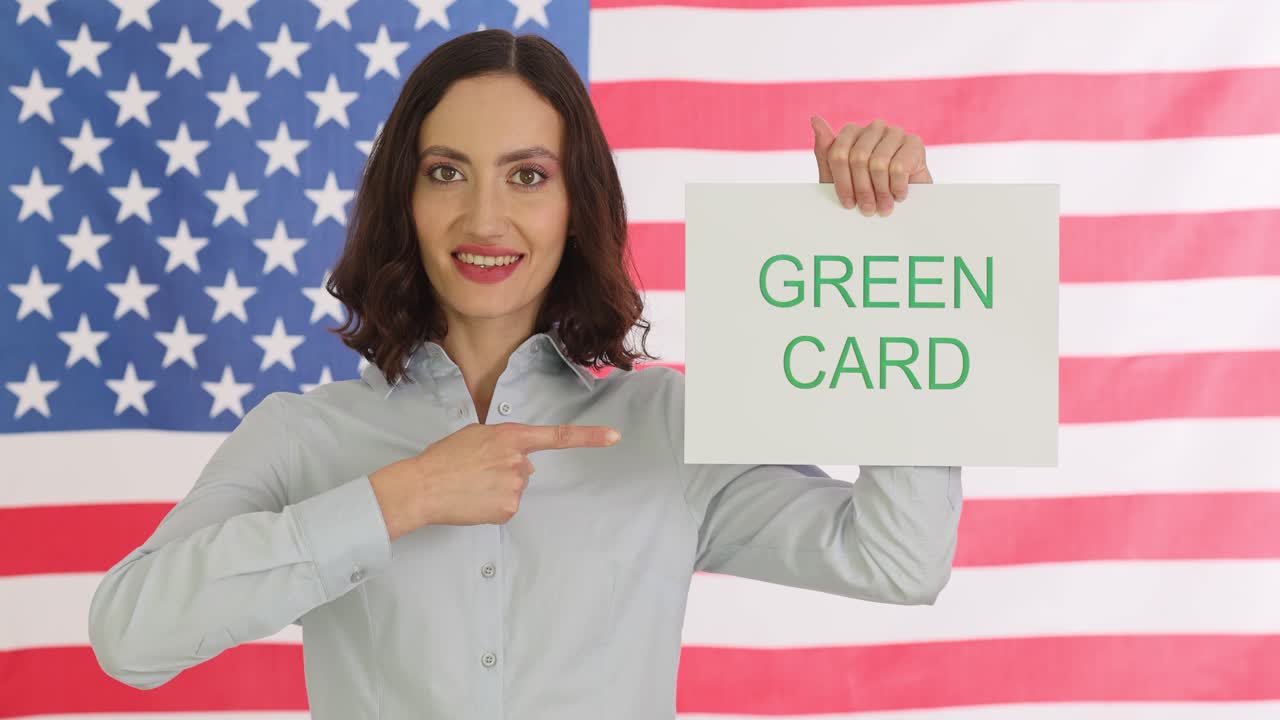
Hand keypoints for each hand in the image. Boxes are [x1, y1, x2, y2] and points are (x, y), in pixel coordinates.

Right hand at [370, 422, 620, 538]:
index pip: (558, 436)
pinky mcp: (509, 509)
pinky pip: (507, 506)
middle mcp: (519, 461)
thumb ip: (504, 442)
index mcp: (511, 436)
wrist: (423, 486)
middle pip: (526, 468)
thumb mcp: (476, 435)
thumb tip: (523, 460)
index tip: (614, 437)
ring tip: (471, 485)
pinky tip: (474, 500)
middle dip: (506, 470)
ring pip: (515, 488)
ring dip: (498, 488)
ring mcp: (516, 487)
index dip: (590, 436)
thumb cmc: (444, 458)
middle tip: (476, 470)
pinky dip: (493, 505)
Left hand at [810, 116, 932, 216]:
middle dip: (861, 190)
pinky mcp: (914, 143)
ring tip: (883, 206)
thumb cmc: (865, 192)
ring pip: (878, 163)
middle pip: (858, 158)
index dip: (842, 183)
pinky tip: (898, 195)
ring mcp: (895, 133)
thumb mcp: (837, 178)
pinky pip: (899, 167)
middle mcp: (874, 128)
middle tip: (867, 209)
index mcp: (852, 132)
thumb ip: (825, 151)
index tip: (848, 204)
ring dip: (880, 192)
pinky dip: (897, 187)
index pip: (838, 153)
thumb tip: (814, 119)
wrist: (900, 206)